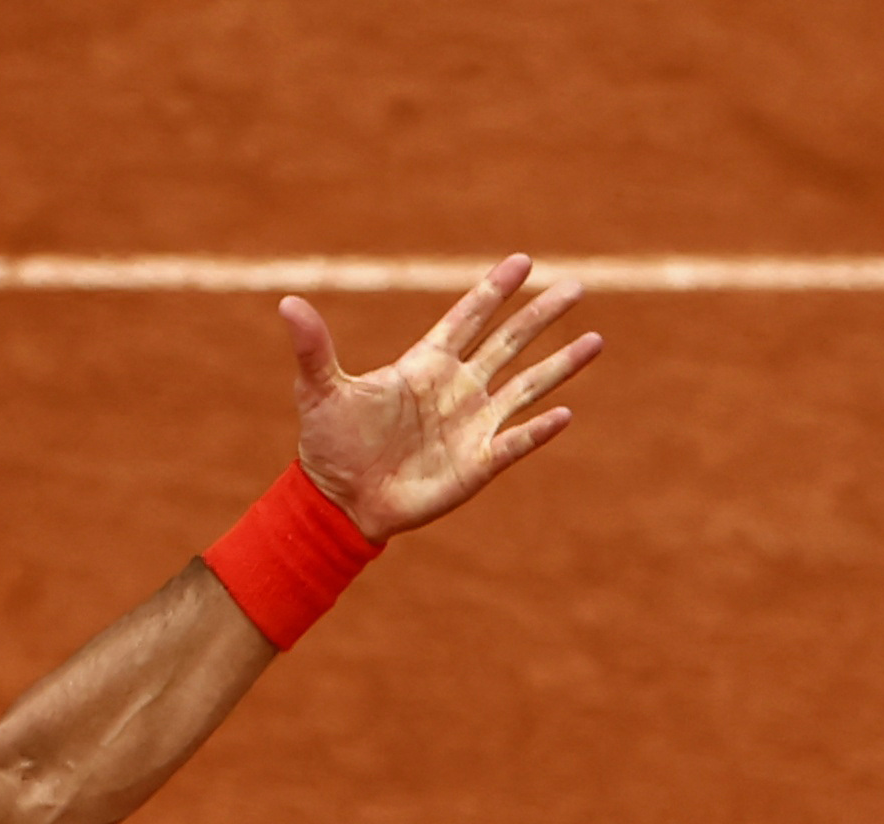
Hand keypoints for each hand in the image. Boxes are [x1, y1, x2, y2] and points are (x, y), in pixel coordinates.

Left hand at [283, 253, 603, 540]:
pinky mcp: (478, 463)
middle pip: (509, 342)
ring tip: (595, 340)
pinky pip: (516, 442)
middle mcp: (458, 388)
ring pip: (526, 386)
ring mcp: (473, 424)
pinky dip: (538, 431)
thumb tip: (288, 303)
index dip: (494, 291)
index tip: (523, 261)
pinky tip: (564, 413)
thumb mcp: (320, 390)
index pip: (468, 317)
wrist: (340, 502)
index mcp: (425, 364)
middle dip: (541, 315)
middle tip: (575, 286)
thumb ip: (314, 348)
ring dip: (560, 365)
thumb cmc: (330, 445)